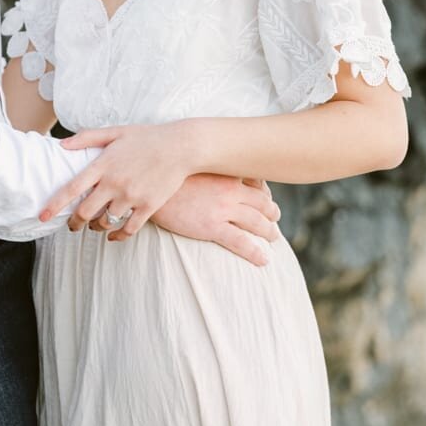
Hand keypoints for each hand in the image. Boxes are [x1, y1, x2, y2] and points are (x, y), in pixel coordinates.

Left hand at [39, 122, 196, 237]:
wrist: (181, 146)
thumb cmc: (146, 137)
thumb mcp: (115, 131)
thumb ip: (87, 138)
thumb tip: (61, 146)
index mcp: (103, 164)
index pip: (72, 189)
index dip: (54, 205)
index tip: (42, 217)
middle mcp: (115, 183)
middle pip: (85, 212)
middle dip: (74, 223)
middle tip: (72, 226)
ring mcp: (132, 196)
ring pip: (105, 222)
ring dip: (96, 227)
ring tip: (94, 225)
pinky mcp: (148, 207)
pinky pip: (128, 229)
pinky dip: (117, 236)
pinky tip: (113, 235)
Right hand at [152, 175, 280, 265]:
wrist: (151, 188)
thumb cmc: (168, 176)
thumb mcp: (192, 165)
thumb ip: (207, 167)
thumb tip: (210, 169)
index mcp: (225, 174)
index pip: (256, 181)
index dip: (264, 191)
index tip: (265, 196)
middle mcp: (229, 190)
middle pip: (262, 202)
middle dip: (271, 211)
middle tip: (275, 217)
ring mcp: (222, 209)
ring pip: (257, 222)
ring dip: (269, 231)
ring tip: (274, 237)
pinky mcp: (212, 227)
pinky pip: (241, 242)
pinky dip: (255, 252)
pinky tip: (263, 259)